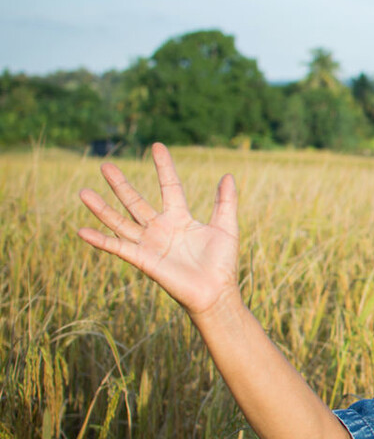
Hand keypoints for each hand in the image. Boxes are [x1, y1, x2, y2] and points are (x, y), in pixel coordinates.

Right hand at [79, 143, 240, 317]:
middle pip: (136, 201)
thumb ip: (226, 202)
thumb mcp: (226, 227)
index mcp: (180, 218)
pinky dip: (100, 240)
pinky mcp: (144, 260)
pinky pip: (118, 247)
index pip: (170, 186)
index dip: (164, 167)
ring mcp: (150, 243)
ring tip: (83, 192)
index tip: (156, 145)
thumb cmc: (222, 262)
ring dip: (102, 208)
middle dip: (121, 184)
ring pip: (121, 222)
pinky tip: (82, 230)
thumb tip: (227, 175)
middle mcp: (161, 228)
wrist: (216, 292)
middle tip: (106, 165)